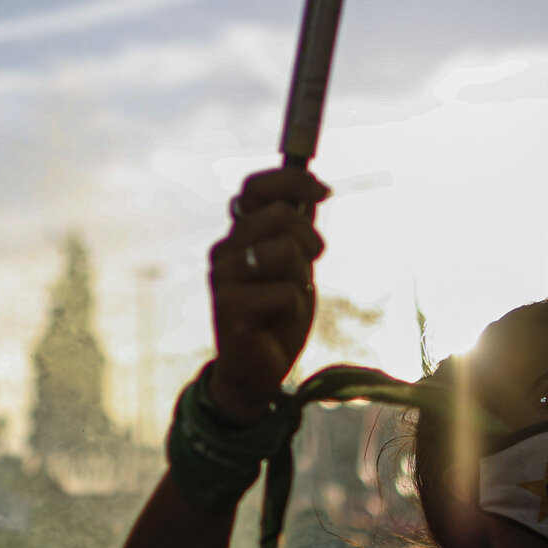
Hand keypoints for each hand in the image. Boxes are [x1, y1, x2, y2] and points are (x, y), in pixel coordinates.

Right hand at [207, 165, 329, 422]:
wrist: (259, 368)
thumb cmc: (278, 313)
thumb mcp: (294, 263)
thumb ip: (297, 229)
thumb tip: (314, 188)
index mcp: (239, 234)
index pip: (256, 187)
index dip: (292, 179)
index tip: (324, 191)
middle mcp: (225, 250)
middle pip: (281, 214)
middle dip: (311, 238)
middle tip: (313, 262)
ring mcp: (223, 277)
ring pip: (285, 250)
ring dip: (302, 276)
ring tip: (292, 294)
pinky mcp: (230, 308)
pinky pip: (285, 292)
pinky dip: (295, 306)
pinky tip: (278, 320)